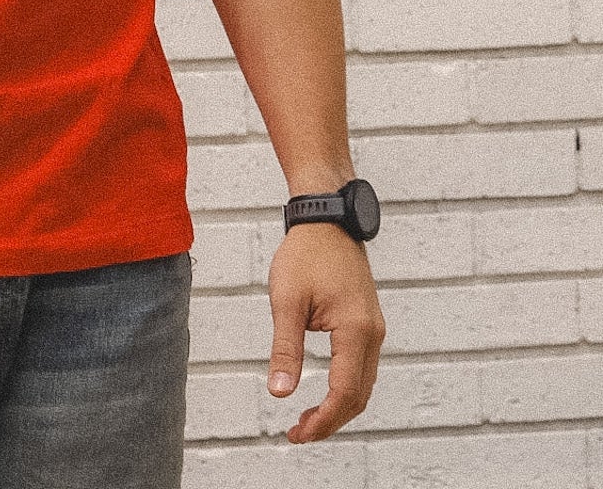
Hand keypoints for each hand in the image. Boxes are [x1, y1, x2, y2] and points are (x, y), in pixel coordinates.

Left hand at [266, 223, 384, 442]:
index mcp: (355, 330)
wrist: (327, 218)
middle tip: (299, 433)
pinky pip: (362, 366)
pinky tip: (324, 393)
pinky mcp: (367, 322)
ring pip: (363, 384)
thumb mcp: (287, 300)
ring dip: (339, 406)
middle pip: (358, 395)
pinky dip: (346, 387)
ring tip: (308, 419)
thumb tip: (279, 392)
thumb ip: (285, 349)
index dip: (323, 420)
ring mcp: (373, 328)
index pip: (344, 392)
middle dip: (330, 420)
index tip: (298, 434)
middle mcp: (372, 333)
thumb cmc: (306, 253)